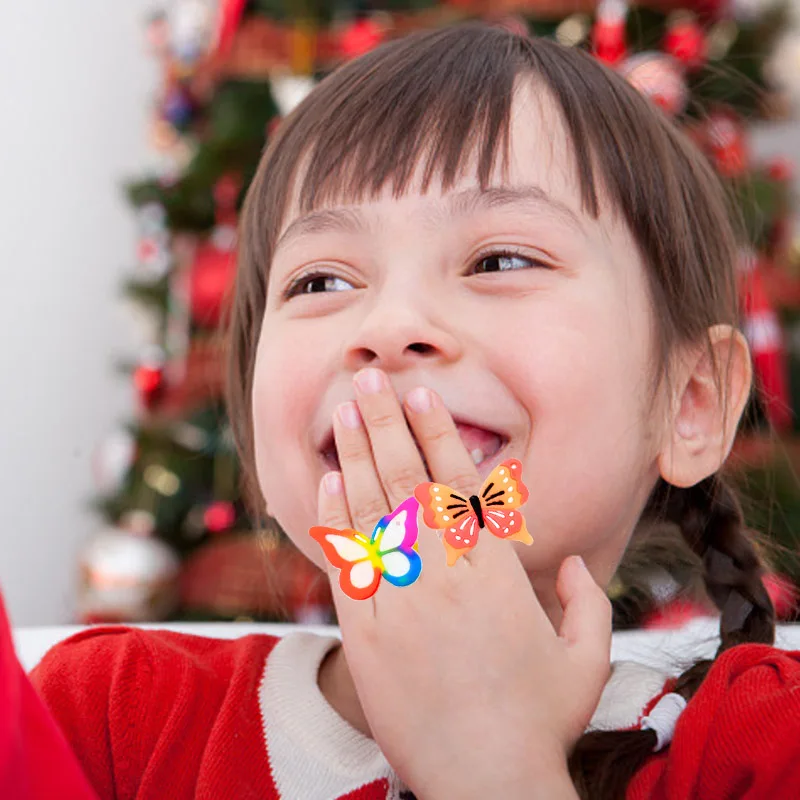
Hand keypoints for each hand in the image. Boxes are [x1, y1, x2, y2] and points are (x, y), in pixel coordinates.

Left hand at [315, 367, 610, 798]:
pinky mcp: (364, 630)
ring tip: (345, 411)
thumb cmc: (538, 721)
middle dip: (386, 424)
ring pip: (371, 509)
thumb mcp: (585, 659)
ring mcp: (398, 598)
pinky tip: (327, 481)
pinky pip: (344, 558)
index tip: (422, 396)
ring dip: (356, 454)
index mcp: (494, 572)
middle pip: (408, 480)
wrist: (482, 780)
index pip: (461, 485)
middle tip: (367, 380)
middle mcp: (443, 573)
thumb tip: (580, 564)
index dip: (439, 434)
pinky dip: (334, 516)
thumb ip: (588, 602)